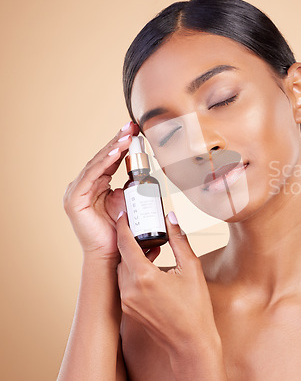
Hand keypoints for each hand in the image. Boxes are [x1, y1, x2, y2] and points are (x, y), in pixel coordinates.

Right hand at [62, 121, 139, 262]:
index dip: (122, 145)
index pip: (109, 160)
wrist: (111, 255)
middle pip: (103, 158)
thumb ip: (131, 190)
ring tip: (127, 136)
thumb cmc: (119, 232)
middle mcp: (84, 185)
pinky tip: (115, 152)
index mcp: (95, 185)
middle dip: (118, 140)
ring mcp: (77, 191)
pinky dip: (104, 163)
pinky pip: (91, 176)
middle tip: (132, 126)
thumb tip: (145, 179)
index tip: (136, 131)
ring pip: (97, 163)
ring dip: (113, 148)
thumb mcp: (127, 204)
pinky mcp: (74, 199)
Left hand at [116, 210, 219, 355]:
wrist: (190, 342)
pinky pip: (125, 282)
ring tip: (148, 245)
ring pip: (122, 269)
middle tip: (140, 225)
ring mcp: (127, 301)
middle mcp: (129, 289)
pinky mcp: (128, 309)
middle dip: (129, 239)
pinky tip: (149, 266)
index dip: (123, 225)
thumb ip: (179, 240)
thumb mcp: (191, 268)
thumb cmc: (195, 308)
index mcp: (144, 277)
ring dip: (131, 256)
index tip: (124, 214)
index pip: (125, 243)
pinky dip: (133, 270)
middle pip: (122, 255)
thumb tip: (171, 217)